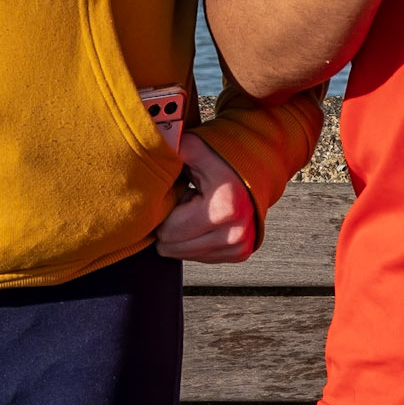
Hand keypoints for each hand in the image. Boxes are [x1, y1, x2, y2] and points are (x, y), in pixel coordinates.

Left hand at [155, 130, 256, 264]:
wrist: (258, 166)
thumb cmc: (223, 156)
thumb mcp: (194, 147)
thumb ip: (167, 152)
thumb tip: (144, 153)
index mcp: (225, 206)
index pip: (168, 231)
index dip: (165, 211)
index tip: (180, 193)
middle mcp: (235, 232)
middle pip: (174, 247)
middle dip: (172, 225)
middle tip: (186, 202)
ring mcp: (240, 245)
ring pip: (186, 255)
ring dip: (184, 234)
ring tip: (197, 209)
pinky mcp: (240, 253)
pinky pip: (201, 257)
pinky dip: (197, 240)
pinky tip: (206, 219)